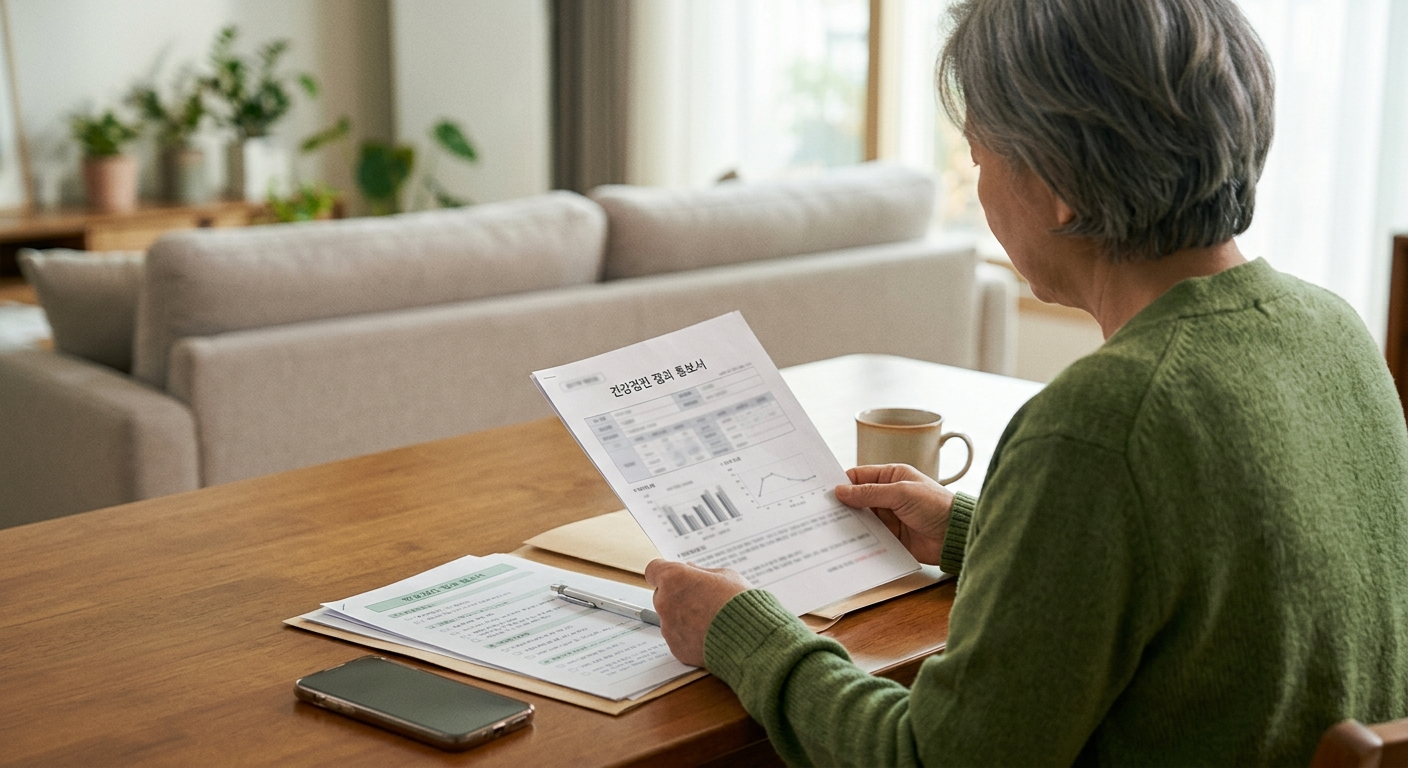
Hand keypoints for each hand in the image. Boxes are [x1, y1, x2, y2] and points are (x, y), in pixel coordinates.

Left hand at [644, 559, 750, 666]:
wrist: (750, 638)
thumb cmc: (739, 603)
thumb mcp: (725, 576)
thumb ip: (701, 572)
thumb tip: (690, 569)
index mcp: (674, 578)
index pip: (653, 570)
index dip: (665, 572)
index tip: (675, 576)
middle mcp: (665, 602)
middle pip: (661, 595)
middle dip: (677, 596)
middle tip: (701, 599)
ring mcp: (669, 627)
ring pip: (670, 618)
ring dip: (683, 617)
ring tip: (711, 620)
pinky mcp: (676, 648)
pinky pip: (678, 638)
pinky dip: (690, 637)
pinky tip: (710, 635)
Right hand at [834, 464, 955, 564]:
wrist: (955, 535)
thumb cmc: (935, 505)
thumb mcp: (901, 493)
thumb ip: (870, 493)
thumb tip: (841, 491)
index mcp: (891, 477)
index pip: (859, 477)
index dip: (841, 483)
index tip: (822, 492)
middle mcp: (887, 496)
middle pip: (856, 499)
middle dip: (841, 506)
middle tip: (820, 512)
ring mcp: (888, 517)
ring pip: (861, 519)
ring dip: (849, 524)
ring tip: (827, 529)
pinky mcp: (890, 537)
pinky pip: (869, 537)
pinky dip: (859, 539)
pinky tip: (845, 543)